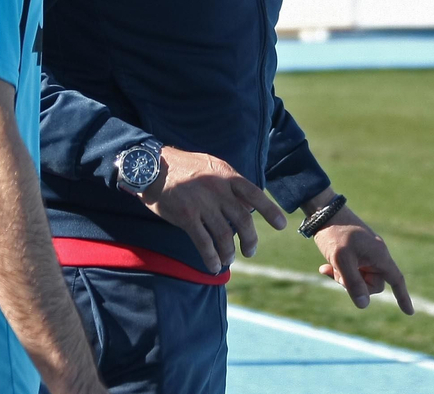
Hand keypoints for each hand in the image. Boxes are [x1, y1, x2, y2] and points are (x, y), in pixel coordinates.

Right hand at [138, 146, 287, 272]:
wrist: (152, 166)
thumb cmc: (184, 167)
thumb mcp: (212, 166)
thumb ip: (230, 183)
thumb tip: (248, 205)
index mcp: (226, 175)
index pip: (255, 194)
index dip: (270, 211)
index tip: (281, 225)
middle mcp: (217, 189)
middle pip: (243, 220)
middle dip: (250, 240)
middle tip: (250, 250)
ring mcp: (201, 203)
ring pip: (224, 235)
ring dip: (229, 253)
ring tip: (228, 259)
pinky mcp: (186, 216)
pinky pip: (204, 243)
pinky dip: (211, 258)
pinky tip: (213, 266)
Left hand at [311, 201, 412, 313]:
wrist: (322, 210)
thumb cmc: (334, 233)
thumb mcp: (341, 259)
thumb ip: (352, 283)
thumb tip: (363, 305)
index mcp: (379, 255)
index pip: (396, 280)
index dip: (403, 297)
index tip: (409, 313)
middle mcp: (376, 254)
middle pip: (373, 284)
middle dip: (355, 284)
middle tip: (338, 274)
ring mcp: (366, 252)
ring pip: (360, 278)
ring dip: (344, 277)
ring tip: (330, 266)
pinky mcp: (355, 251)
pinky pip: (352, 269)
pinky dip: (340, 271)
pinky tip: (324, 268)